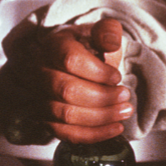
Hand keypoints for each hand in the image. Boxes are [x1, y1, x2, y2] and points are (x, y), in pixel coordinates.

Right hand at [0, 18, 133, 142]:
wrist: (77, 64)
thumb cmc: (89, 48)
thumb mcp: (100, 33)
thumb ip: (108, 31)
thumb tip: (111, 40)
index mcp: (54, 46)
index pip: (70, 60)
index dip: (97, 72)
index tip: (116, 76)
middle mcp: (41, 71)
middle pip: (67, 90)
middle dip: (102, 97)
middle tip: (125, 96)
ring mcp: (41, 97)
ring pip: (66, 115)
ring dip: (101, 117)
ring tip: (124, 111)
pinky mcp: (47, 119)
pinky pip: (66, 133)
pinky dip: (93, 135)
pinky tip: (115, 128)